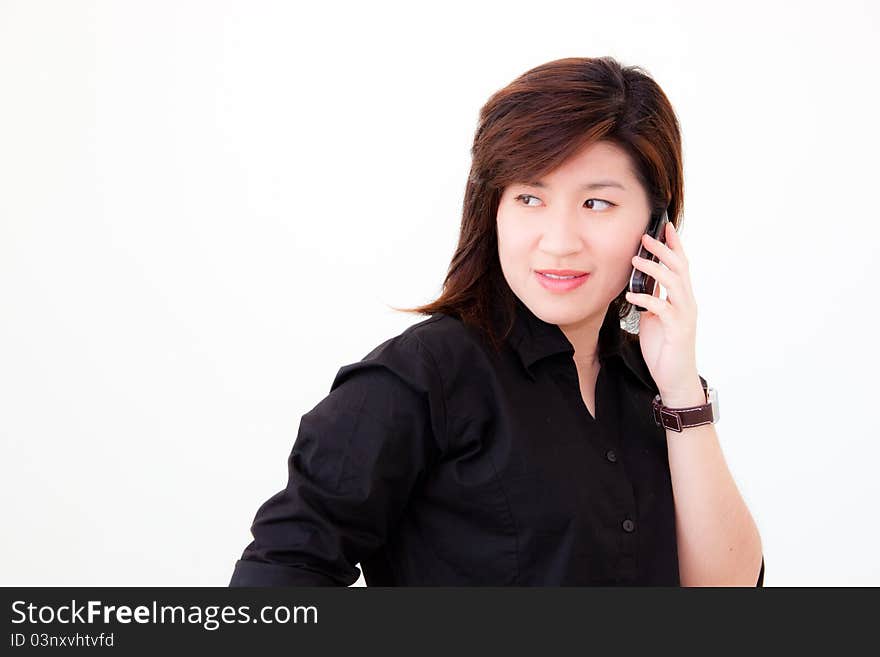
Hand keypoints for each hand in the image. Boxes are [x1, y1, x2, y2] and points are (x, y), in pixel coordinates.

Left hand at [625, 222, 702, 404]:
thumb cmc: (664, 348)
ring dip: (654, 269)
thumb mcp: (655, 319)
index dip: (674, 245)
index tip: (665, 227)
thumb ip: (653, 301)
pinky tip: (630, 295)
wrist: (675, 378)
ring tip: (635, 261)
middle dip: (664, 250)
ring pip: (674, 283)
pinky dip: (645, 299)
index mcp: (682, 298)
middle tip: (646, 236)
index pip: (681, 265)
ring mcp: (684, 315)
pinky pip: (662, 308)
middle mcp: (687, 303)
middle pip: (680, 268)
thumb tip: (641, 286)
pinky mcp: (677, 329)